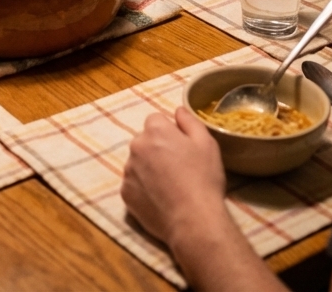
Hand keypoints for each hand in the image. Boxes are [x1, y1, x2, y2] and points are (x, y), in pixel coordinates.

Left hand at [121, 108, 225, 247]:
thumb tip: (178, 110)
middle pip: (145, 141)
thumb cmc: (203, 179)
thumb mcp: (206, 143)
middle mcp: (136, 146)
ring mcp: (128, 171)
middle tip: (177, 168)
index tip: (182, 149)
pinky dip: (143, 189)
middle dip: (157, 149)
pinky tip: (160, 199)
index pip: (156, 121)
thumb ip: (189, 121)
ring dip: (149, 169)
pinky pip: (133, 184)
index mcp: (154, 130)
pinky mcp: (125, 194)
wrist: (193, 220)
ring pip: (138, 163)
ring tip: (169, 186)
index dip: (170, 133)